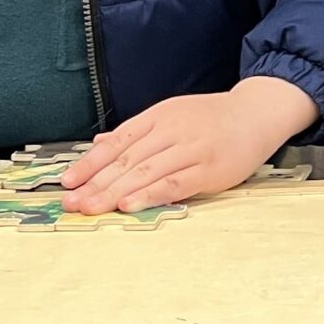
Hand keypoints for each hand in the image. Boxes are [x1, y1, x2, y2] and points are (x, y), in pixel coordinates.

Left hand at [61, 77, 318, 214]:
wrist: (256, 114)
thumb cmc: (211, 119)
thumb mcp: (171, 115)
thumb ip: (137, 132)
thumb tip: (100, 143)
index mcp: (158, 117)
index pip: (117, 142)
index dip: (90, 163)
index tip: (67, 182)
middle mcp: (170, 131)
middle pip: (126, 160)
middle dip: (95, 183)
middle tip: (71, 203)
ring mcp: (190, 150)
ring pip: (145, 173)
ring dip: (115, 193)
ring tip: (91, 209)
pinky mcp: (208, 169)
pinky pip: (174, 184)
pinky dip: (150, 195)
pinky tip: (130, 206)